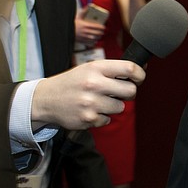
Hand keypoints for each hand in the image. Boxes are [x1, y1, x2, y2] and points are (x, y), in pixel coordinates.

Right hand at [31, 59, 145, 129]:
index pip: (130, 69)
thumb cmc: (72, 82)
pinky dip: (101, 117)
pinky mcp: (89, 119)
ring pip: (120, 107)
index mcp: (96, 68)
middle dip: (128, 93)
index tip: (139, 78)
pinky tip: (90, 110)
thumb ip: (111, 70)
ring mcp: (91, 103)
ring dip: (113, 106)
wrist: (46, 99)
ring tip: (98, 101)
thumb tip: (140, 70)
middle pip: (131, 91)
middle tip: (119, 93)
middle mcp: (94, 84)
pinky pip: (108, 120)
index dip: (140, 74)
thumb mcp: (89, 68)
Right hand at [75, 8, 105, 45]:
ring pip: (94, 38)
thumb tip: (89, 5)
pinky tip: (95, 40)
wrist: (65, 30)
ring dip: (98, 37)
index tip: (104, 27)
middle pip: (96, 33)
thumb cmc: (72, 23)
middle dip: (101, 32)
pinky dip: (94, 42)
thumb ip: (84, 11)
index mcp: (85, 25)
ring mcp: (84, 37)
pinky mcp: (82, 41)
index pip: (96, 26)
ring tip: (99, 36)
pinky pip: (90, 42)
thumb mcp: (78, 16)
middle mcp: (86, 31)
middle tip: (102, 32)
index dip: (101, 27)